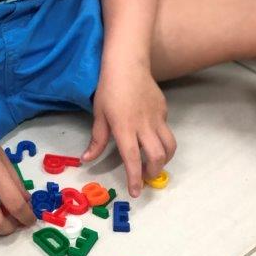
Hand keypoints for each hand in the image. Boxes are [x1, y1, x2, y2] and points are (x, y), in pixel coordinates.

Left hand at [82, 63, 175, 196]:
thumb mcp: (98, 114)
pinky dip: (161, 137)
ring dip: (164, 159)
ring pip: (169, 145)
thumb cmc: (108, 87)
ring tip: (154, 161)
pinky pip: (166, 128)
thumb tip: (86, 160)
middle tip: (145, 176)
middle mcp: (144, 126)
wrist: (127, 63)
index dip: (134, 179)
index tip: (135, 192)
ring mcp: (157, 117)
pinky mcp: (164, 109)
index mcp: (124, 129)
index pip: (133, 160)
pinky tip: (151, 133)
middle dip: (153, 172)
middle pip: (157, 157)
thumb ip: (96, 140)